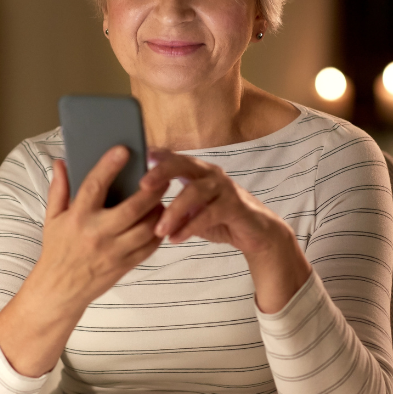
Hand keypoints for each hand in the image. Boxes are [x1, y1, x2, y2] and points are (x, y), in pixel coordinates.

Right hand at [32, 146, 167, 310]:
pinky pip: (149, 247)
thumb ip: (59, 189)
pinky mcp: (124, 265)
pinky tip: (159, 221)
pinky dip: (158, 233)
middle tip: (162, 177)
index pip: (94, 186)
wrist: (59, 290)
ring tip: (162, 199)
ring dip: (158, 211)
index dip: (109, 166)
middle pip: (132, 208)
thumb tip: (60, 162)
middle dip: (151, 190)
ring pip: (146, 228)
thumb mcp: (52, 219)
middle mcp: (97, 234)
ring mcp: (113, 252)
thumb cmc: (57, 250)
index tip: (123, 150)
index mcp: (77, 218)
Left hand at [140, 149, 290, 252]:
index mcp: (198, 171)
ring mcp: (225, 188)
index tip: (136, 157)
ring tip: (158, 230)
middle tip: (142, 185)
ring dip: (174, 211)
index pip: (174, 157)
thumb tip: (138, 207)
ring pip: (195, 192)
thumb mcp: (191, 209)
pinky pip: (209, 214)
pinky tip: (175, 238)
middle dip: (162, 172)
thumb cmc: (217, 217)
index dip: (156, 155)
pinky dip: (190, 227)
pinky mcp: (235, 206)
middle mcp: (211, 174)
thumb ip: (171, 203)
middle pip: (184, 164)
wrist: (256, 233)